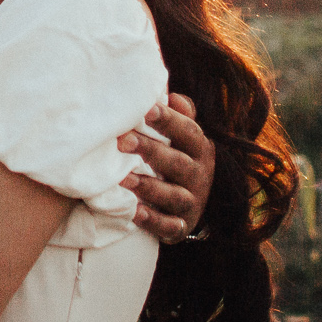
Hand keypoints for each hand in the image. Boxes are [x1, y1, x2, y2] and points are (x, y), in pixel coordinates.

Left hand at [118, 94, 215, 243]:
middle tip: (122, 141)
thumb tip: (173, 96)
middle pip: (178, 162)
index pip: (188, 132)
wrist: (188, 206)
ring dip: (149, 187)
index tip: (146, 109)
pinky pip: (169, 225)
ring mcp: (192, 202)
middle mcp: (199, 175)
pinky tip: (134, 212)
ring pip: (174, 195)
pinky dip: (153, 220)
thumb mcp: (182, 139)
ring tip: (122, 178)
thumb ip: (179, 117)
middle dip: (150, 151)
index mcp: (199, 149)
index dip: (169, 120)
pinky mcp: (181, 226)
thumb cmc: (176, 160)